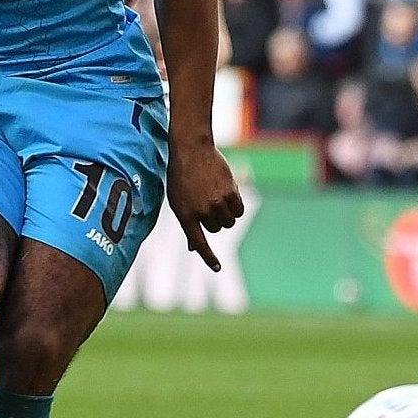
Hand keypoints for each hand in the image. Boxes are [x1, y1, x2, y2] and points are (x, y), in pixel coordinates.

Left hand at [167, 134, 243, 271]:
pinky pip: (239, 210)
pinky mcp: (230, 193)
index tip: (217, 268)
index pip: (199, 242)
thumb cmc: (182, 176)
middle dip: (215, 219)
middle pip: (217, 229)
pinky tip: (228, 192)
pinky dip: (236, 205)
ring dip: (227, 213)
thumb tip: (193, 248)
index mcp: (185, 215)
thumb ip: (188, 224)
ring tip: (217, 195)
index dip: (208, 257)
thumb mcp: (178, 201)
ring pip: (229, 221)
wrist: (191, 150)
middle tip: (208, 201)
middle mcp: (201, 211)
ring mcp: (216, 202)